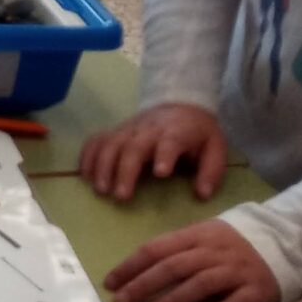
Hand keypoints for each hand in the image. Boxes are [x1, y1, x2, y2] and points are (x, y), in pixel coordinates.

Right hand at [79, 103, 228, 201]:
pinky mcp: (115, 131)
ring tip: (102, 190)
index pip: (170, 141)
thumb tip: (202, 194)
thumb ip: (211, 171)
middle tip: (121, 196)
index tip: (160, 173)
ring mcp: (128, 129)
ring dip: (103, 166)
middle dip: (125, 171)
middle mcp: (149, 129)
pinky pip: (96, 140)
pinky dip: (88, 156)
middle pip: (133, 147)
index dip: (164, 155)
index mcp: (177, 132)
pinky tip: (86, 175)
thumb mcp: (215, 148)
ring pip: (110, 144)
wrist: (180, 105)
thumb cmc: (197, 134)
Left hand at [104, 219, 279, 301]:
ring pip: (199, 285)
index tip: (110, 283)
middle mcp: (216, 251)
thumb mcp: (207, 233)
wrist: (292, 238)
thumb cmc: (238, 240)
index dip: (131, 266)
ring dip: (171, 300)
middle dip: (142, 285)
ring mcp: (238, 270)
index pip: (156, 249)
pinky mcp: (258, 289)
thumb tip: (142, 267)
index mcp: (198, 235)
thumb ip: (179, 247)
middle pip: (173, 267)